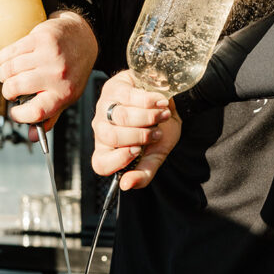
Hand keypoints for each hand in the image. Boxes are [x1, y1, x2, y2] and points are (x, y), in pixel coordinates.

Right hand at [0, 10, 97, 138]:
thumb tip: (32, 137)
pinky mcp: (40, 38)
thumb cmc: (70, 73)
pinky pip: (9, 52)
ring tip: (8, 76)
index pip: (36, 112)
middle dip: (7, 91)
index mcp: (63, 94)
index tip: (15, 113)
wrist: (81, 40)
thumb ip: (49, 116)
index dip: (19, 116)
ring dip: (3, 75)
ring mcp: (49, 55)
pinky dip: (3, 60)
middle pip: (16, 87)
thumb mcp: (65, 96)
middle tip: (10, 91)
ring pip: (9, 69)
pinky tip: (8, 62)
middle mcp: (58, 75)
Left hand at [92, 70, 180, 189]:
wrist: (173, 103)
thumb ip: (143, 173)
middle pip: (110, 136)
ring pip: (121, 116)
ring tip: (162, 115)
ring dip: (148, 117)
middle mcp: (101, 129)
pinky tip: (160, 102)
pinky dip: (150, 101)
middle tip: (155, 133)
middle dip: (139, 136)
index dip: (118, 160)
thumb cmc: (161, 130)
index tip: (138, 151)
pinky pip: (130, 97)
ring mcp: (104, 106)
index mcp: (108, 150)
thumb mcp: (156, 156)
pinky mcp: (114, 87)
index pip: (100, 163)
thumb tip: (126, 185)